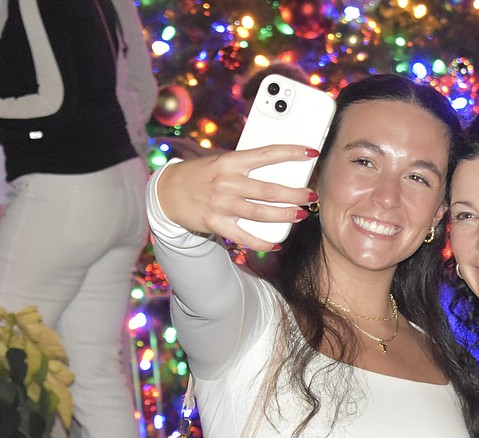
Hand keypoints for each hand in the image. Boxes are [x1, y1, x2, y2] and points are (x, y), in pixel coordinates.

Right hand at [155, 144, 317, 251]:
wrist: (167, 191)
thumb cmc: (201, 175)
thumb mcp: (221, 162)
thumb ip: (246, 166)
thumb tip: (279, 170)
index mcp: (231, 161)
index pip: (267, 154)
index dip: (291, 152)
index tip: (311, 153)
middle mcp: (227, 182)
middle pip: (269, 190)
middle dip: (295, 194)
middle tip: (311, 196)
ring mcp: (221, 204)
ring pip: (261, 213)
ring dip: (285, 216)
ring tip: (300, 215)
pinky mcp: (215, 223)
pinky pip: (244, 236)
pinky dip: (262, 242)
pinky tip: (277, 243)